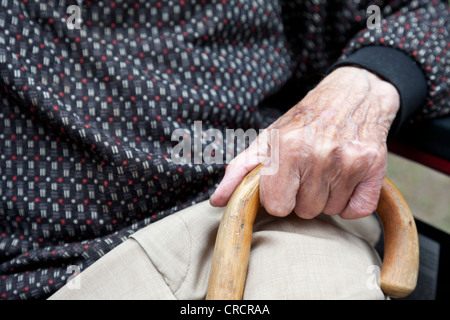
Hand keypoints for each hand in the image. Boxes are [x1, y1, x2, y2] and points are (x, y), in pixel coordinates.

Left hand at [210, 66, 399, 219]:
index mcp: (288, 149)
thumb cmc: (304, 121)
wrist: (352, 95)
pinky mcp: (374, 167)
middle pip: (305, 211)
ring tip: (327, 170)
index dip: (279, 197)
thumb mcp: (267, 139)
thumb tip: (217, 201)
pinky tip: (345, 179)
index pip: (278, 206)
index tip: (283, 183)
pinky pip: (357, 211)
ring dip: (326, 197)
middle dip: (303, 196)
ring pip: (330, 211)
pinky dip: (351, 202)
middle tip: (308, 172)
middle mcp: (320, 155)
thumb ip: (240, 171)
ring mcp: (350, 161)